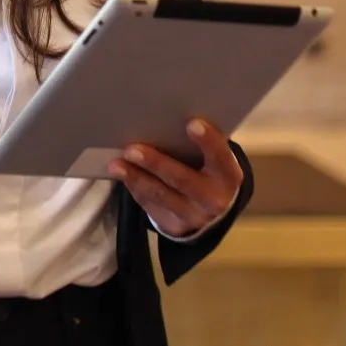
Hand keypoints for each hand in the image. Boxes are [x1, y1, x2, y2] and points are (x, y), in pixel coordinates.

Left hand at [107, 118, 242, 238]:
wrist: (213, 213)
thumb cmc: (209, 171)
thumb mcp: (214, 161)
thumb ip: (200, 146)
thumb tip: (164, 119)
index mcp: (228, 176)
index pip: (220, 157)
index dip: (208, 141)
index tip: (192, 123)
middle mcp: (214, 199)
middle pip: (183, 179)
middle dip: (156, 163)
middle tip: (132, 149)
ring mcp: (194, 216)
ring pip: (161, 195)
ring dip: (136, 178)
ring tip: (116, 164)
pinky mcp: (174, 226)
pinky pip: (151, 205)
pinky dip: (135, 188)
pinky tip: (123, 175)